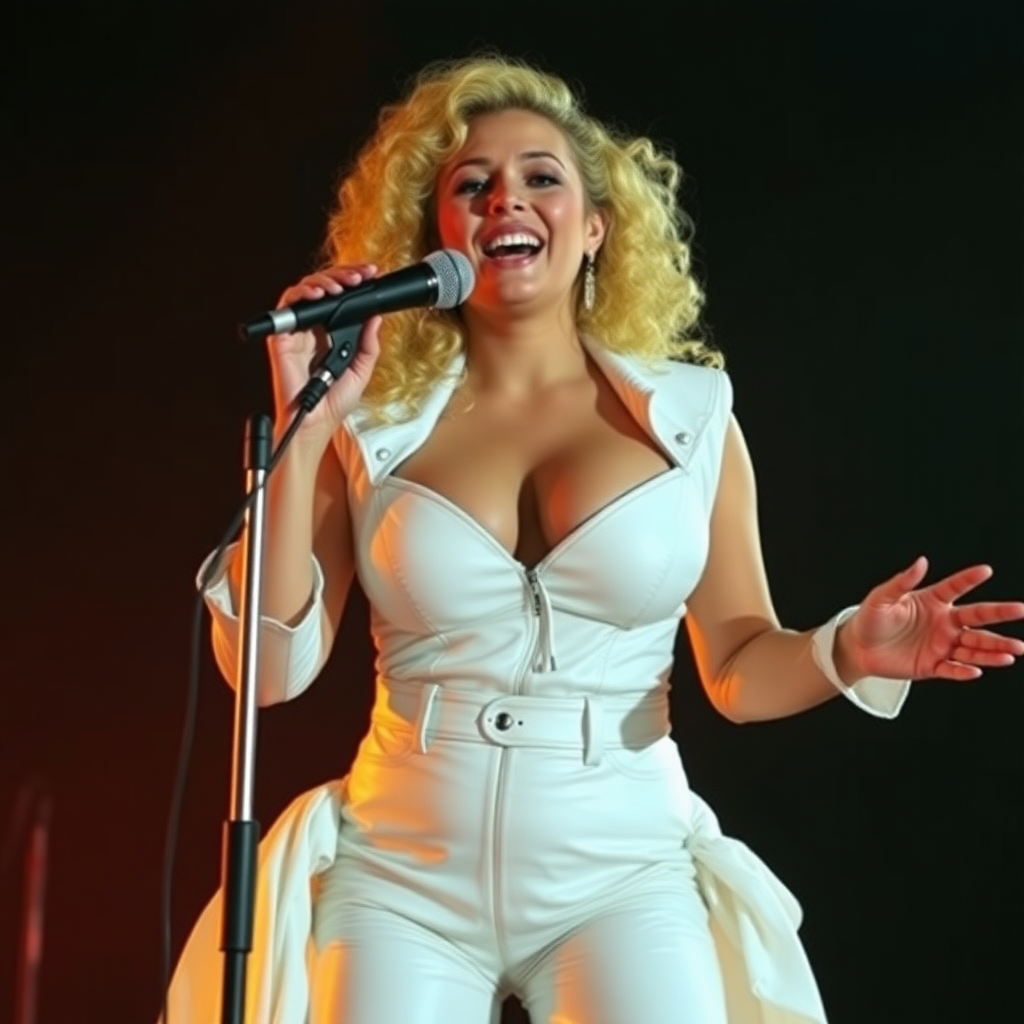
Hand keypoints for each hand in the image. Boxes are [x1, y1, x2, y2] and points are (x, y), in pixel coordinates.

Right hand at [268, 264, 381, 449]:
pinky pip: (287, 307)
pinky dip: (300, 295)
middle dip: (341, 276)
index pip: (339, 299)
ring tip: (340, 286)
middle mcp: (313, 330)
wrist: (317, 421)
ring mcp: (297, 332)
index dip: (352, 283)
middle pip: (322, 289)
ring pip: (304, 291)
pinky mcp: (283, 337)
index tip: (370, 276)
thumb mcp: (361, 370)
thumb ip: (369, 345)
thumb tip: (374, 319)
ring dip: (323, 281)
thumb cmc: (333, 402)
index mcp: (330, 334)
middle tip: (359, 276)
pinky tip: (318, 295)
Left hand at [839, 557, 1023, 681]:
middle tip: (1021, 610)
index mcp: (932, 601)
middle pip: (977, 618)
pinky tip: (977, 670)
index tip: (986, 570)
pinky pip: (953, 669)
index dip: (969, 579)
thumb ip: (902, 581)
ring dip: (994, 649)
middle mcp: (943, 623)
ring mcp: (941, 645)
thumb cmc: (870, 618)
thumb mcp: (882, 597)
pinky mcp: (933, 665)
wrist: (858, 648)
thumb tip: (921, 562)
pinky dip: (964, 670)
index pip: (955, 587)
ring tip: (1015, 650)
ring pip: (974, 646)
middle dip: (1000, 614)